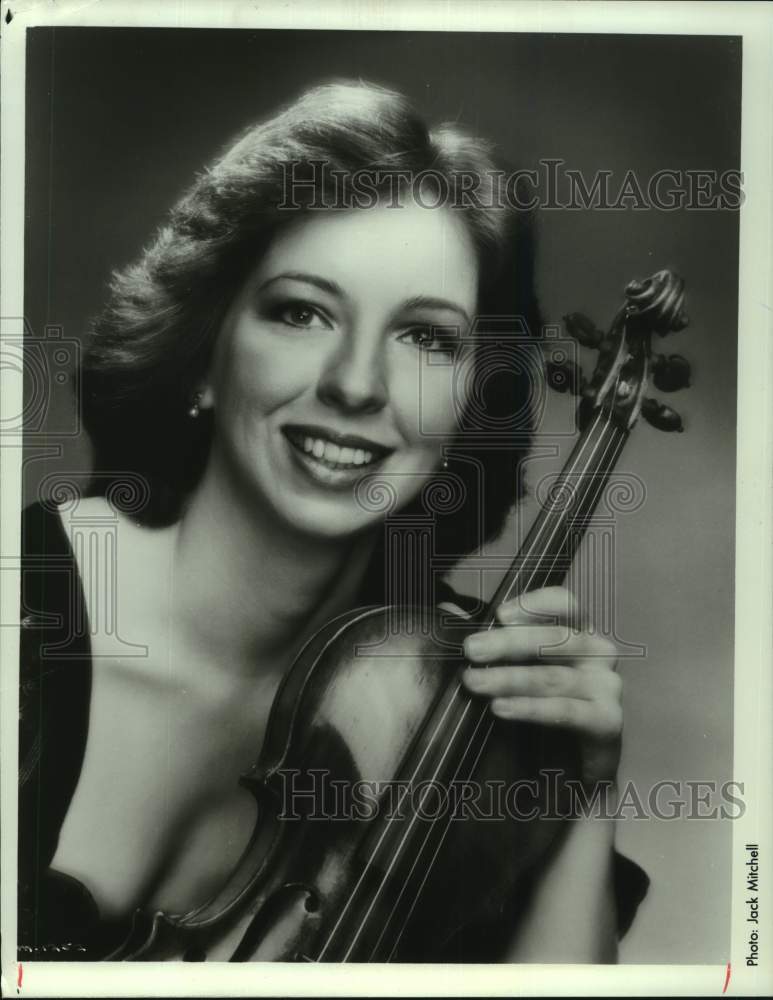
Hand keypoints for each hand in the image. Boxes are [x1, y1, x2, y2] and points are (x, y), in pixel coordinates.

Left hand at [461, 586, 621, 786]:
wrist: (572, 776)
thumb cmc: (543, 716)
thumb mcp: (518, 674)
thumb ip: (494, 646)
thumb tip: (450, 614)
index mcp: (578, 634)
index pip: (565, 605)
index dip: (534, 604)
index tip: (499, 615)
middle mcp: (598, 654)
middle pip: (556, 638)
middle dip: (508, 643)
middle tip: (471, 650)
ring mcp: (607, 687)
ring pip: (553, 676)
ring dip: (509, 678)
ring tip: (474, 682)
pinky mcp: (608, 721)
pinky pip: (566, 710)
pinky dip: (531, 708)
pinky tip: (501, 709)